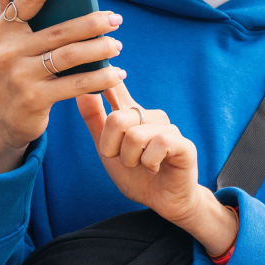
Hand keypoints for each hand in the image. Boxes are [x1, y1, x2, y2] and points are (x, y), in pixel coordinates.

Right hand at [0, 0, 126, 173]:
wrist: (5, 119)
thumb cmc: (14, 68)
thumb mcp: (7, 40)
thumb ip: (7, 5)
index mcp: (3, 30)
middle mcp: (8, 51)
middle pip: (59, 31)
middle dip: (92, 23)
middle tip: (116, 19)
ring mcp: (20, 76)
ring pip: (70, 56)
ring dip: (100, 49)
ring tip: (117, 45)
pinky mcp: (35, 99)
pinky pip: (76, 85)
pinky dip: (100, 78)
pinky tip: (117, 73)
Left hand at [77, 84, 238, 256]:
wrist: (164, 202)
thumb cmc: (137, 176)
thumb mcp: (108, 150)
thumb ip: (95, 122)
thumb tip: (82, 91)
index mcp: (132, 115)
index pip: (116, 88)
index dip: (106, 76)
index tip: (99, 62)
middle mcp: (151, 116)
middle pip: (117, 119)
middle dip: (112, 148)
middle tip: (123, 159)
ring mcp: (168, 128)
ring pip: (135, 135)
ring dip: (130, 160)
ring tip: (141, 166)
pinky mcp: (182, 144)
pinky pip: (157, 143)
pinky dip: (148, 162)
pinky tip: (154, 168)